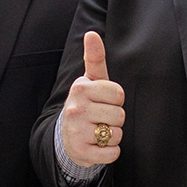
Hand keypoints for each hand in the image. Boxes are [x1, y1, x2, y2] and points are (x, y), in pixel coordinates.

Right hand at [59, 31, 124, 166]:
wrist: (67, 138)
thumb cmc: (86, 104)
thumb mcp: (90, 81)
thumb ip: (95, 58)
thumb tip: (92, 33)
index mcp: (80, 88)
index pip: (118, 94)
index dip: (115, 100)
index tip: (103, 101)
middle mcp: (75, 108)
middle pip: (119, 115)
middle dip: (114, 119)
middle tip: (99, 118)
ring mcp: (76, 131)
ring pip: (117, 134)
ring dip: (112, 136)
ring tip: (97, 132)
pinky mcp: (81, 152)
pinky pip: (112, 153)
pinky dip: (109, 152)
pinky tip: (97, 146)